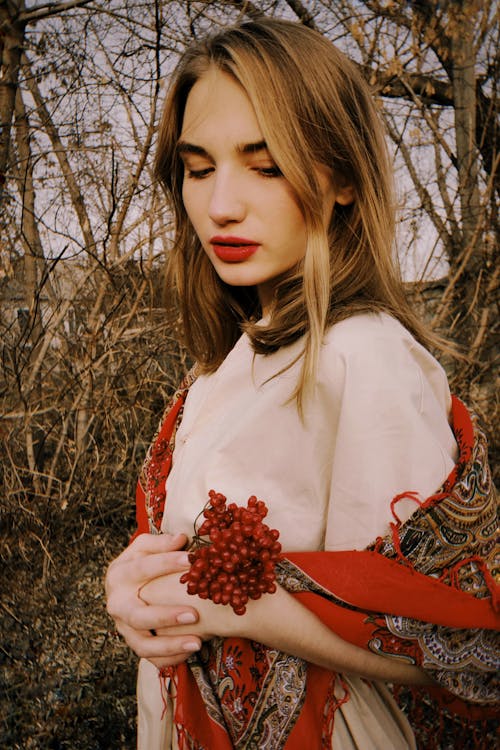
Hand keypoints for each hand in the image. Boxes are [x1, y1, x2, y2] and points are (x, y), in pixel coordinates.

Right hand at [105, 532, 201, 668]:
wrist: (123, 587)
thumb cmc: (139, 562)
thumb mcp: (145, 547)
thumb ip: (161, 543)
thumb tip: (181, 539)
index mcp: (119, 575)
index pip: (142, 569)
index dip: (166, 563)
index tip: (191, 560)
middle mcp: (117, 605)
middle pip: (137, 616)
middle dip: (165, 616)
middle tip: (194, 614)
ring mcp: (124, 628)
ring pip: (142, 645)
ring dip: (170, 645)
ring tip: (198, 642)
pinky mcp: (134, 644)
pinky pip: (151, 659)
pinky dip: (171, 658)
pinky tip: (191, 650)